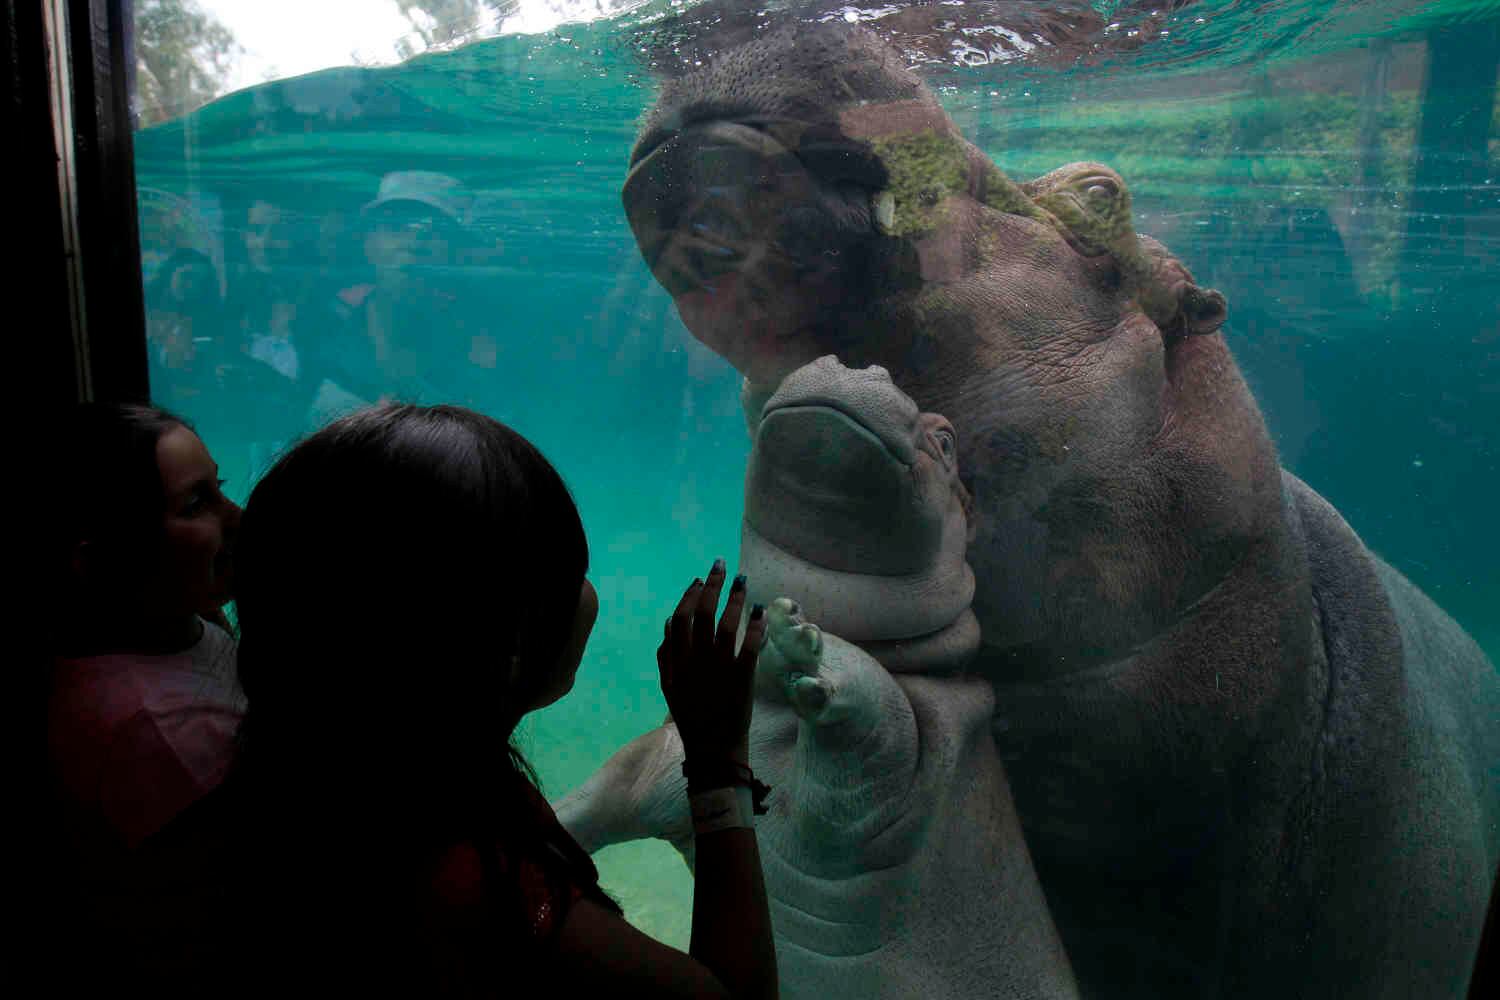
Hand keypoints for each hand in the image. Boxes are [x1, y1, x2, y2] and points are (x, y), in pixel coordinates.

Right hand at [657, 559, 766, 762]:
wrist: (712, 746)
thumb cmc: (691, 714)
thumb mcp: (668, 685)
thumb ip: (665, 654)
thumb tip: (668, 621)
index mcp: (677, 660)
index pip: (681, 617)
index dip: (690, 595)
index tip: (699, 580)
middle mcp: (697, 659)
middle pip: (703, 613)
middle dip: (712, 585)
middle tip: (721, 566)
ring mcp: (719, 667)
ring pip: (727, 624)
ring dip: (734, 598)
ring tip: (742, 581)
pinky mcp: (742, 677)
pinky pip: (750, 646)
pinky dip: (756, 626)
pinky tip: (761, 610)